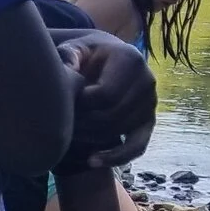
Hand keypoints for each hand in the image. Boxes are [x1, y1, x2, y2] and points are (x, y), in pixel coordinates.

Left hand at [60, 34, 157, 168]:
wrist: (102, 60)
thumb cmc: (83, 55)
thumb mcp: (73, 49)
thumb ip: (67, 58)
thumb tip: (66, 76)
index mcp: (131, 59)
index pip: (105, 95)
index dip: (80, 105)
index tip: (61, 103)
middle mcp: (147, 81)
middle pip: (111, 116)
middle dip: (82, 123)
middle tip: (59, 123)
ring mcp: (150, 103)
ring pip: (117, 131)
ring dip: (89, 137)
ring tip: (66, 132)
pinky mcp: (148, 122)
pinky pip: (137, 147)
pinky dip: (116, 157)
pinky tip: (92, 161)